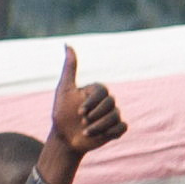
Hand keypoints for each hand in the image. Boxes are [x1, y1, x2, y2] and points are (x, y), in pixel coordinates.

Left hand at [33, 46, 127, 183]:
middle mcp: (106, 102)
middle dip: (96, 115)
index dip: (92, 103)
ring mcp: (112, 115)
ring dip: (99, 126)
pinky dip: (111, 132)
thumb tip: (67, 44)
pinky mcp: (116, 129)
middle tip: (82, 122)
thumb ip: (69, 68)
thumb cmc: (62, 113)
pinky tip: (98, 135)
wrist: (65, 138)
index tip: (79, 112)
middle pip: (111, 103)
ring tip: (86, 131)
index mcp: (96, 91)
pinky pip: (122, 127)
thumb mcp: (64, 89)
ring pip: (116, 116)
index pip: (103, 91)